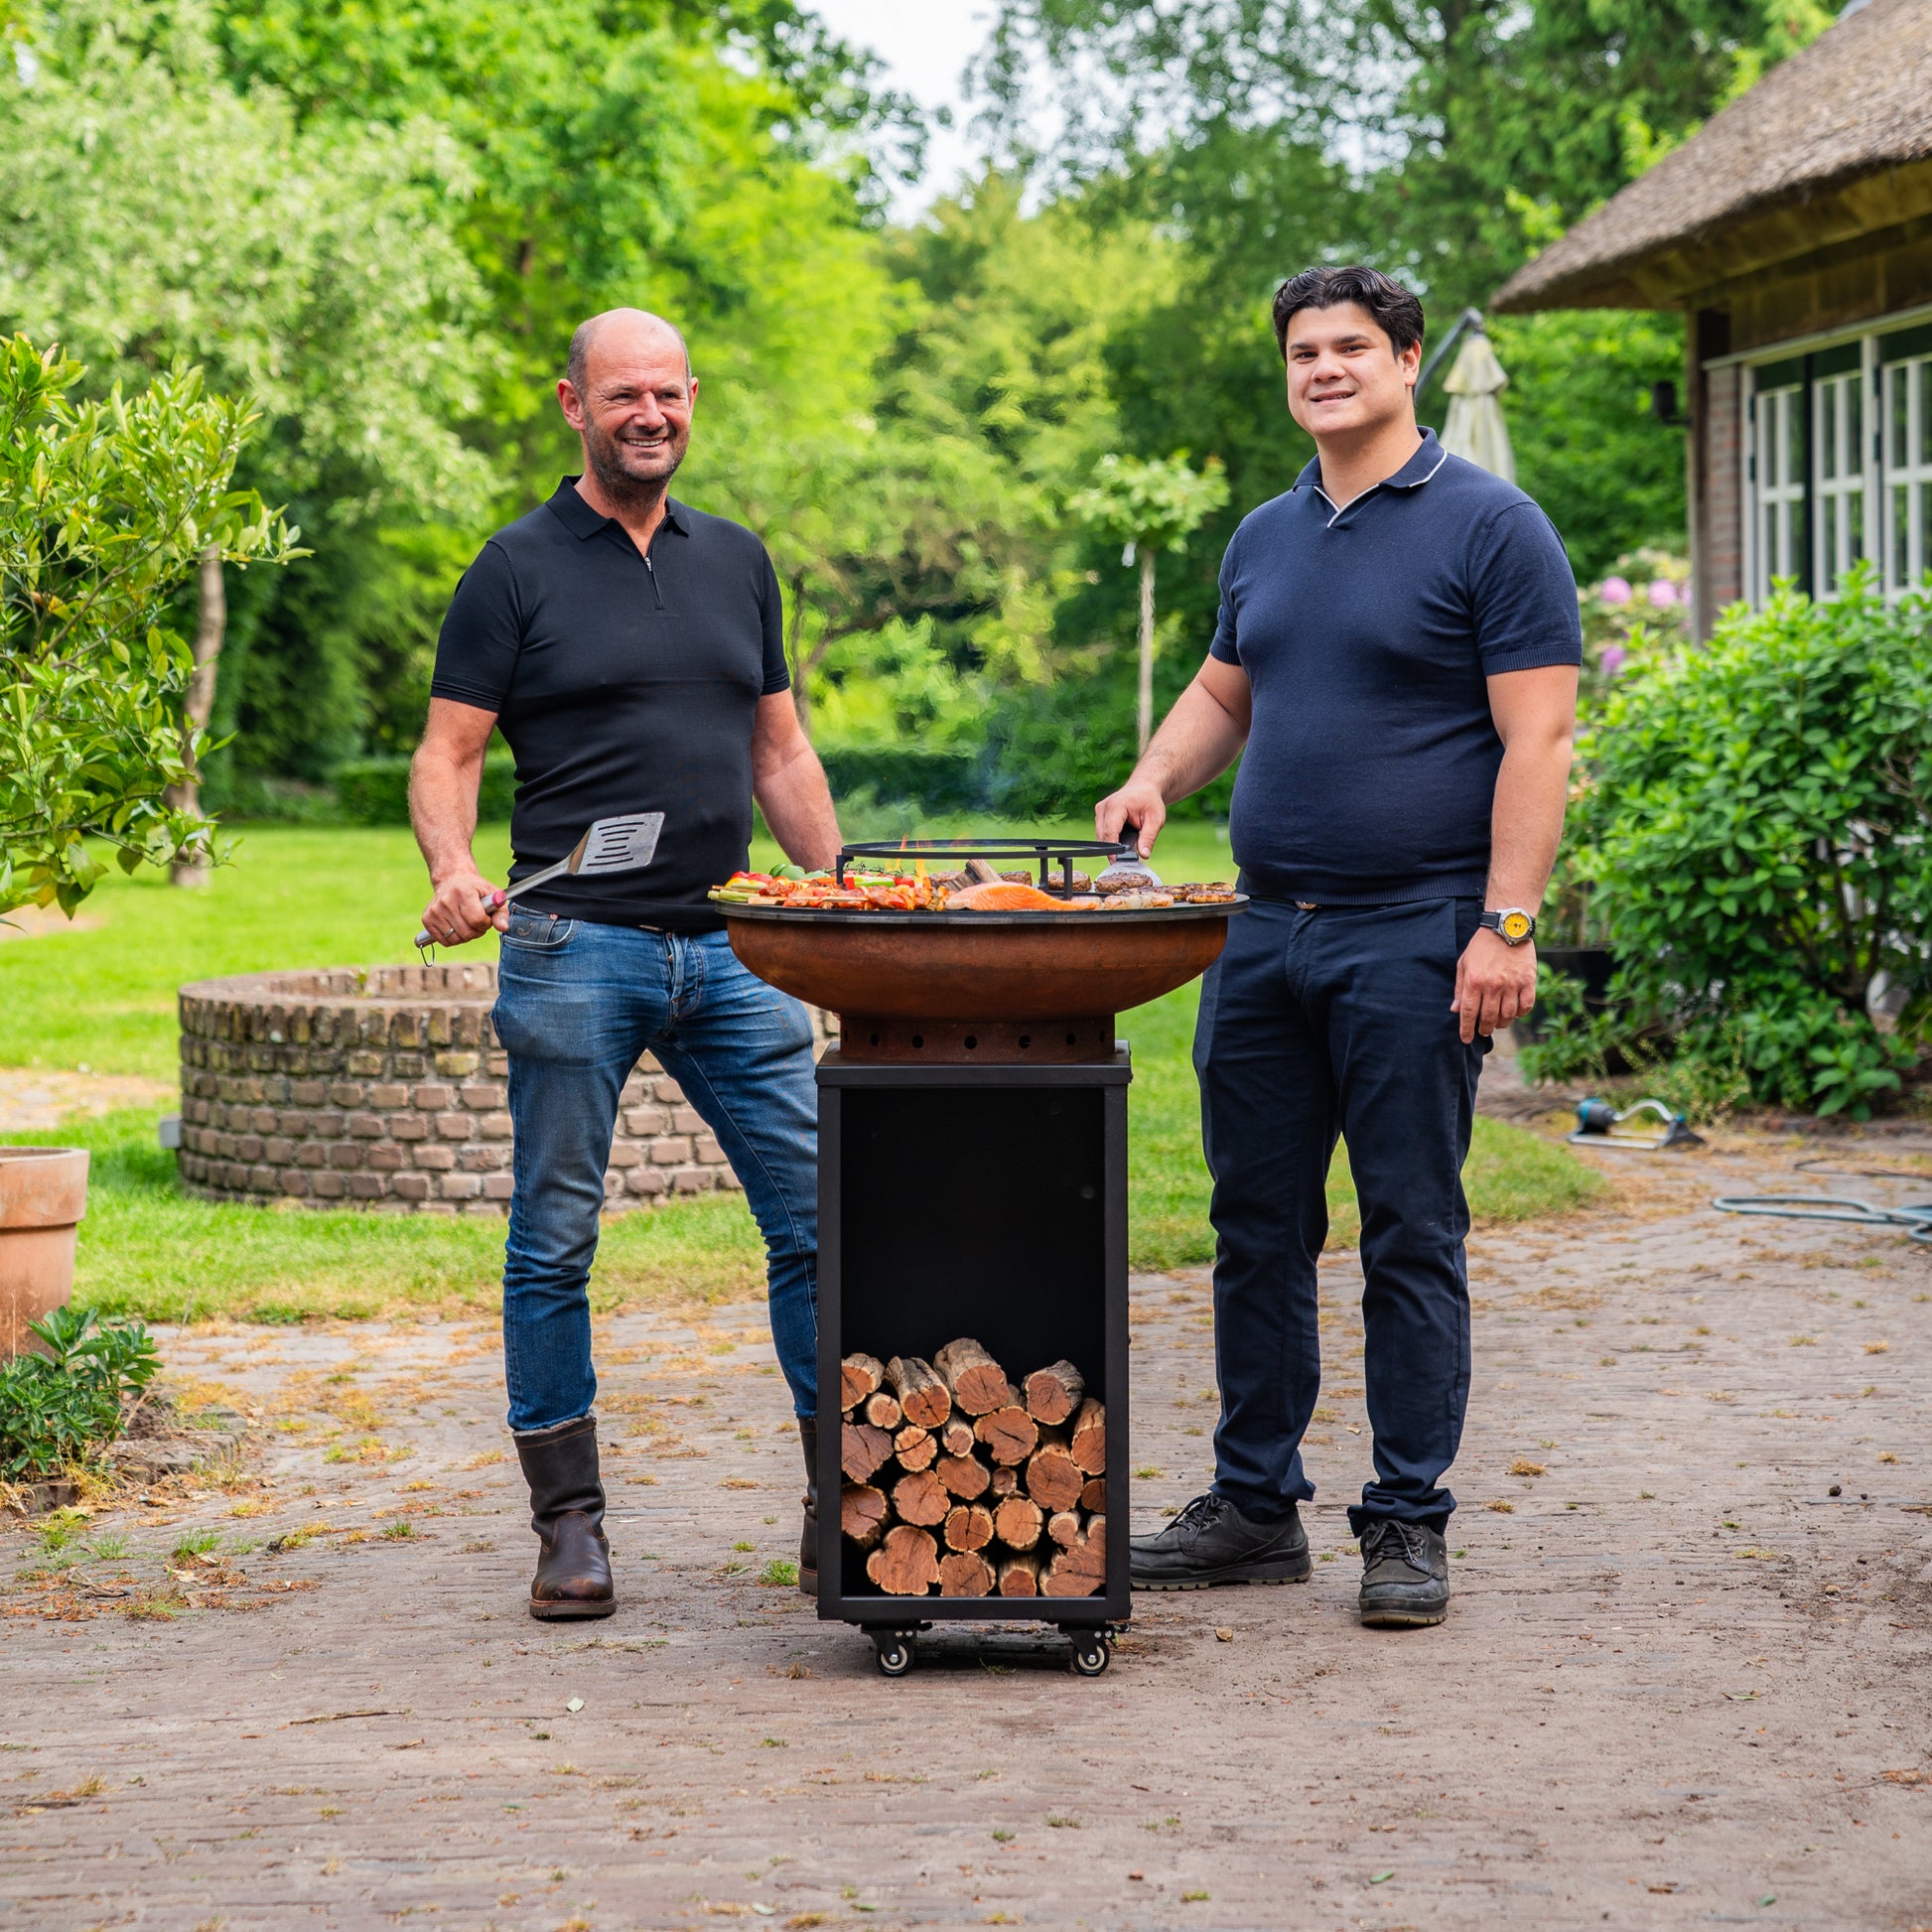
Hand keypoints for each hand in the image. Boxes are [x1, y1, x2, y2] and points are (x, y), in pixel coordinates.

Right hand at [421, 868, 506, 946]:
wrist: (453, 880)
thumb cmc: (476, 890)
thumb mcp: (493, 895)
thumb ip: (501, 913)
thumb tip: (503, 928)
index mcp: (464, 892)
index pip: (477, 920)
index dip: (485, 923)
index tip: (485, 917)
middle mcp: (446, 900)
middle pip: (467, 932)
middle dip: (477, 931)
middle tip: (477, 920)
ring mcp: (435, 910)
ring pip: (456, 939)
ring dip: (466, 936)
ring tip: (467, 922)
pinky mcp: (427, 919)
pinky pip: (444, 941)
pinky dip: (453, 938)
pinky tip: (456, 926)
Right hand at [1095, 774, 1167, 857]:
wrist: (1144, 787)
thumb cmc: (1150, 801)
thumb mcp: (1156, 819)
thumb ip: (1149, 837)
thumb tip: (1144, 855)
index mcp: (1116, 806)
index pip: (1110, 833)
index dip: (1112, 850)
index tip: (1117, 862)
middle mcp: (1103, 808)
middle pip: (1102, 837)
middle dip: (1113, 850)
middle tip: (1128, 859)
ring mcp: (1099, 812)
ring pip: (1101, 837)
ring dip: (1112, 844)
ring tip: (1128, 845)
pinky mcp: (1099, 816)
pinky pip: (1102, 833)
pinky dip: (1111, 839)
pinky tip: (1123, 839)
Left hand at [1451, 928, 1536, 1042]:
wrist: (1506, 928)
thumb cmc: (1481, 947)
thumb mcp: (1464, 964)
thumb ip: (1459, 988)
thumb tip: (1455, 1010)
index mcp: (1474, 981)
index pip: (1468, 1013)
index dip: (1466, 1029)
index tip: (1465, 1039)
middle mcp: (1493, 985)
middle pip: (1488, 1017)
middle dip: (1484, 1029)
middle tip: (1483, 1031)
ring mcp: (1512, 984)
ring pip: (1507, 1016)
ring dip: (1501, 1023)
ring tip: (1497, 1023)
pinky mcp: (1528, 981)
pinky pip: (1525, 1006)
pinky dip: (1520, 1014)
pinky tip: (1514, 1013)